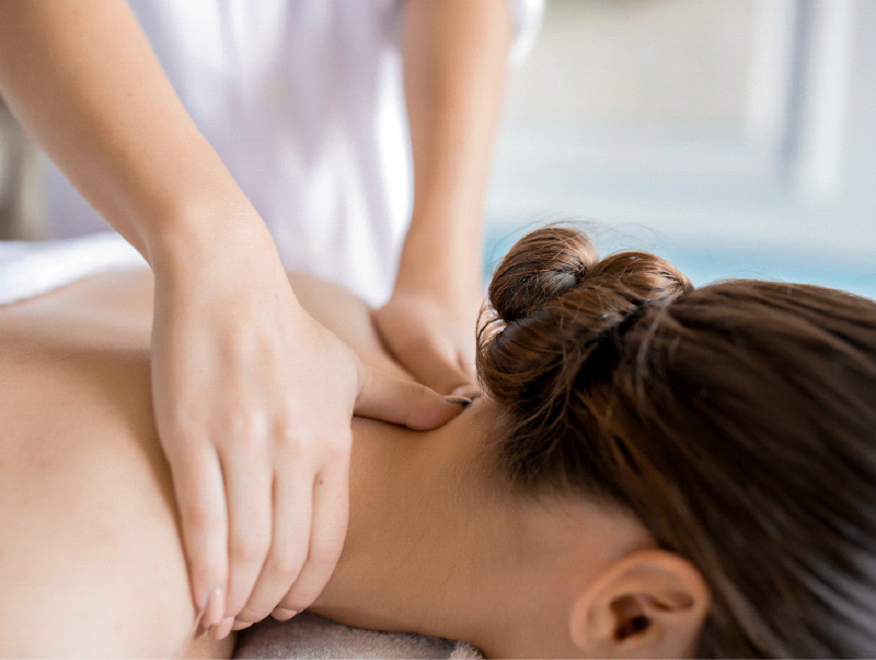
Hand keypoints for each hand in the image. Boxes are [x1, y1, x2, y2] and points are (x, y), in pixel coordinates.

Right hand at [150, 227, 464, 639]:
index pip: (328, 536)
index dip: (309, 583)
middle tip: (254, 619)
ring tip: (223, 618)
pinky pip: (201, 520)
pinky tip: (200, 600)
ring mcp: (241, 444)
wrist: (228, 282)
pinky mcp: (191, 436)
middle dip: (270, 599)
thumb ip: (403, 400)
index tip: (289, 607)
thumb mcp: (352, 369)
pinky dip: (202, 570)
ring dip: (237, 596)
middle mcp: (293, 450)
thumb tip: (458, 412)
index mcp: (331, 441)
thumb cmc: (288, 330)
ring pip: (245, 546)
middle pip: (286, 551)